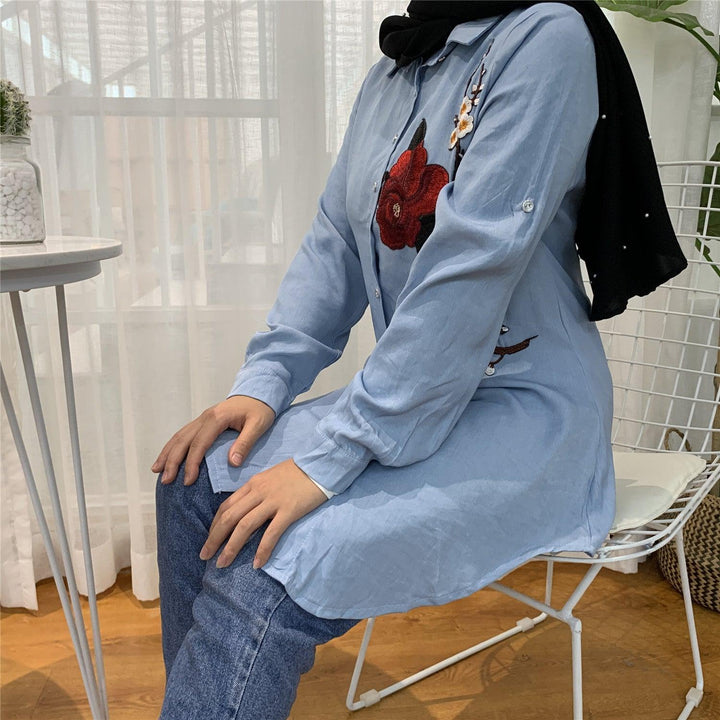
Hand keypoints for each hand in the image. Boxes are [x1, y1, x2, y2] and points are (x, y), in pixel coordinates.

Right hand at [152, 395, 275, 484]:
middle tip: (166, 481)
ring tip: (157, 471)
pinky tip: (167, 457)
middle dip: (172, 461)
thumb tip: (232, 463)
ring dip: (167, 453)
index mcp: (217, 418)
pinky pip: (183, 434)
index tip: (188, 481)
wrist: (259, 392)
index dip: (191, 463)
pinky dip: (172, 446)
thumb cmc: (260, 409)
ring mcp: (202, 418)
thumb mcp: (258, 425)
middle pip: (183, 440)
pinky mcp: (203, 421)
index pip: (199, 444)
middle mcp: (205, 417)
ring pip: (179, 436)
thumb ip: (245, 443)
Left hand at [199, 458, 327, 568]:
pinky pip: (271, 533)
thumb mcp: (270, 477)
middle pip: (229, 517)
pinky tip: (257, 563)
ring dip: (231, 547)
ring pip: (245, 526)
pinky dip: (262, 550)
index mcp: (253, 484)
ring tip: (222, 564)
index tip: (209, 539)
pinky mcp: (289, 510)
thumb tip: (246, 509)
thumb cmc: (298, 471)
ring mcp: (273, 501)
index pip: (226, 506)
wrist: (321, 463)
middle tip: (205, 556)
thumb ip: (257, 491)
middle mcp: (258, 492)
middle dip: (214, 538)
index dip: (214, 525)